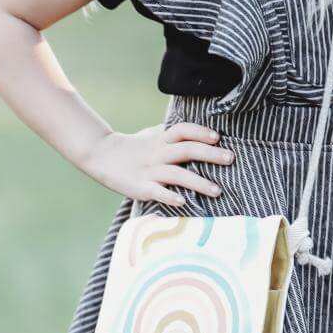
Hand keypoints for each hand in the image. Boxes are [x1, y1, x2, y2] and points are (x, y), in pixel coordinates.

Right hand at [78, 122, 234, 207]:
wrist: (102, 155)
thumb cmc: (134, 148)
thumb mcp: (153, 136)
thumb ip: (173, 135)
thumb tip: (199, 132)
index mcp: (161, 139)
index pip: (183, 130)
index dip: (200, 132)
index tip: (218, 137)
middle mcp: (158, 153)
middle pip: (187, 150)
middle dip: (210, 154)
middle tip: (230, 159)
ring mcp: (150, 171)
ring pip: (177, 174)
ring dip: (198, 182)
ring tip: (217, 190)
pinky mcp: (142, 188)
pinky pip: (158, 192)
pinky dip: (171, 196)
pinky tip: (184, 202)